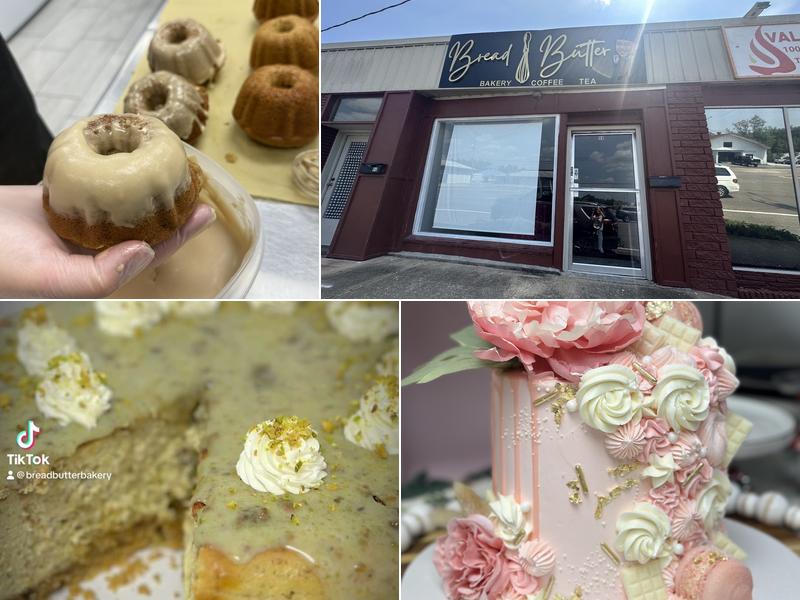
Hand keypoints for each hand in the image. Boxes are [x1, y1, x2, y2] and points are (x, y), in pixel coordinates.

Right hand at [0, 186, 215, 297]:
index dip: (179, 235)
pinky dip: (113, 168)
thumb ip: (99, 276)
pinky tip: (132, 154)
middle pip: (142, 224)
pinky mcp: (57, 195)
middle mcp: (91, 246)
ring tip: (171, 166)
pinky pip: (93, 180)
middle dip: (171, 207)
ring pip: (121, 202)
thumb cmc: (0, 263)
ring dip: (146, 187)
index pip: (150, 251)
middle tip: (198, 183)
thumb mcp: (50, 278)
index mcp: (97, 269)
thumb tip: (145, 253)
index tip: (205, 213)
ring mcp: (76, 220)